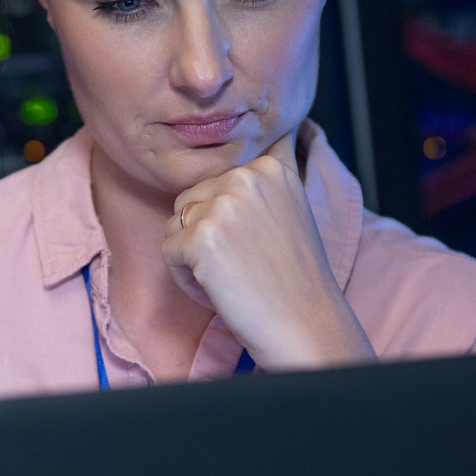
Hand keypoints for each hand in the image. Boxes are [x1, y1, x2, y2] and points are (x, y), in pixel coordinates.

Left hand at [160, 129, 374, 370]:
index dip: (227, 224)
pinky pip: (168, 253)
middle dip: (205, 238)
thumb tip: (255, 148)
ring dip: (193, 258)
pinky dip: (186, 280)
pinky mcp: (200, 238)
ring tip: (233, 278)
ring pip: (175, 226)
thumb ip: (259, 184)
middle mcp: (246, 177)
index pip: (213, 185)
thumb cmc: (293, 279)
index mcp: (269, 167)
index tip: (259, 247)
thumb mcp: (287, 211)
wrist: (307, 326)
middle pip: (189, 202)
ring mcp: (223, 205)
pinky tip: (221, 290)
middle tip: (244, 266)